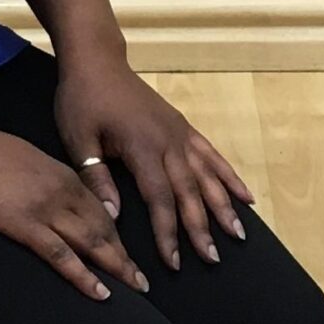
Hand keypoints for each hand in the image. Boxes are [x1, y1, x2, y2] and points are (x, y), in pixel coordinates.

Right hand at [0, 118, 149, 300]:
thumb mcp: (23, 156)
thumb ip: (44, 176)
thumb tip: (51, 192)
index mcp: (62, 173)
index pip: (100, 208)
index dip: (116, 232)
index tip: (127, 251)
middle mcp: (63, 191)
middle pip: (104, 227)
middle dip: (125, 254)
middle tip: (142, 279)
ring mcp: (46, 209)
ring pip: (92, 243)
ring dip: (116, 268)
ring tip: (135, 288)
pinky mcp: (26, 226)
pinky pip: (62, 256)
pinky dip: (84, 277)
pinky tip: (100, 293)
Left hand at [52, 52, 254, 269]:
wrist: (98, 61)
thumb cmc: (82, 100)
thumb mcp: (78, 139)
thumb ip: (96, 177)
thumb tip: (112, 217)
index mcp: (141, 147)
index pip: (159, 198)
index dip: (167, 231)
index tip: (172, 261)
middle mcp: (168, 141)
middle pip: (189, 191)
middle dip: (202, 228)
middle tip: (212, 259)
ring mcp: (180, 133)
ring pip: (208, 175)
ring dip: (224, 206)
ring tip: (237, 235)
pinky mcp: (183, 127)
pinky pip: (212, 155)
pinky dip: (229, 176)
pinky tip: (246, 196)